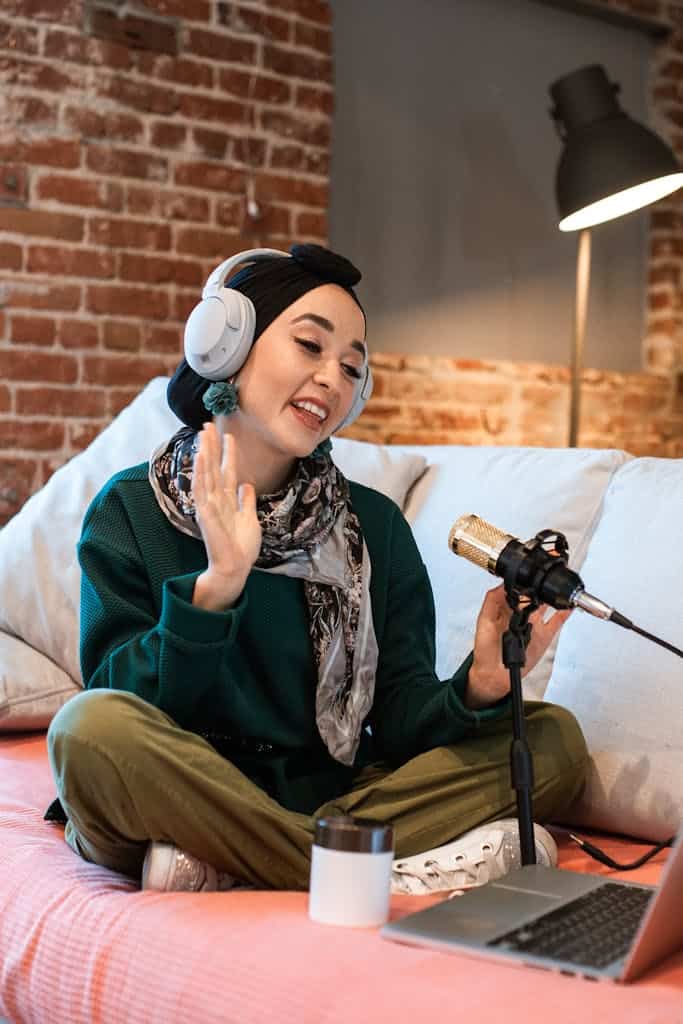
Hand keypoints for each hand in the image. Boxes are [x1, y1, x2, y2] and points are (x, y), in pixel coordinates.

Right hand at [192, 423, 261, 610]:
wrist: (236, 567)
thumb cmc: (242, 547)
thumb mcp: (250, 518)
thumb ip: (246, 501)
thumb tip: (246, 484)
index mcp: (228, 500)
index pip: (227, 471)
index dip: (227, 453)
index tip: (227, 435)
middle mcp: (216, 499)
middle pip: (213, 467)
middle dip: (211, 446)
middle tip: (208, 424)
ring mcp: (209, 505)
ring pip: (205, 473)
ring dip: (204, 453)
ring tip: (203, 433)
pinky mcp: (205, 513)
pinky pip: (201, 489)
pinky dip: (201, 472)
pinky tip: (201, 457)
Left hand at [465, 584, 570, 708]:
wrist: (494, 674)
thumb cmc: (485, 650)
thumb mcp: (484, 621)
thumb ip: (491, 601)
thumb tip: (502, 584)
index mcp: (506, 607)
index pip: (517, 588)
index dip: (523, 579)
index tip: (529, 572)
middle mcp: (521, 614)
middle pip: (535, 594)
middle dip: (541, 585)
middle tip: (546, 578)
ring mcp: (534, 624)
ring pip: (547, 605)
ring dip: (552, 596)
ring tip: (557, 587)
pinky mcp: (544, 635)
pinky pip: (556, 621)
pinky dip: (564, 613)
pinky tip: (567, 605)